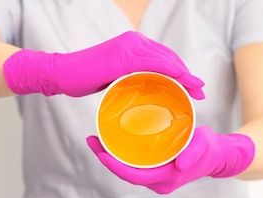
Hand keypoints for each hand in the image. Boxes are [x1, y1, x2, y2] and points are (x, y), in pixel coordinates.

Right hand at [3, 31, 204, 98]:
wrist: (62, 73)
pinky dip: (171, 72)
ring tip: (197, 91)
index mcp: (132, 44)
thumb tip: (145, 89)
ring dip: (185, 76)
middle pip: (169, 57)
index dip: (182, 71)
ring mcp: (128, 47)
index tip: (194, 86)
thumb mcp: (113, 75)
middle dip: (188, 75)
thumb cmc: (85, 77)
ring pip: (165, 60)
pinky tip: (182, 82)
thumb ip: (130, 75)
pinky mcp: (122, 57)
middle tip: (201, 91)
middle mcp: (133, 41)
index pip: (164, 56)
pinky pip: (154, 64)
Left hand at [86, 126, 255, 193]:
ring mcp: (157, 176)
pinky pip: (135, 164)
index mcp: (167, 178)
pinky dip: (123, 154)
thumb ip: (193, 154)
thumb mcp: (204, 146)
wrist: (219, 155)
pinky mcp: (157, 169)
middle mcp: (159, 181)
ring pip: (129, 169)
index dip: (115, 166)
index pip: (134, 175)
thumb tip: (180, 164)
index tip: (101, 153)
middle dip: (107, 158)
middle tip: (92, 140)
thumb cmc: (210, 149)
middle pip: (126, 173)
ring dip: (112, 156)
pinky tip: (115, 140)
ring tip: (98, 138)